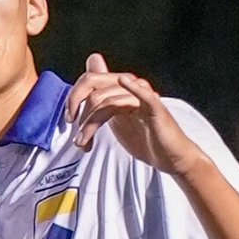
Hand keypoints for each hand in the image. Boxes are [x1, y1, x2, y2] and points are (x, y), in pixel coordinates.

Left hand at [64, 53, 201, 177]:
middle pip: (96, 89)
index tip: (69, 118)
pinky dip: (133, 87)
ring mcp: (142, 97)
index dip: (74, 96)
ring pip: (109, 101)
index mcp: (118, 89)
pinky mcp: (155, 109)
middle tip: (76, 133)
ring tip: (85, 143)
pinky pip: (143, 94)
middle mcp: (129, 88)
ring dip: (91, 124)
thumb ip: (100, 102)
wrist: (169, 158)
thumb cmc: (144, 139)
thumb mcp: (115, 120)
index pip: (90, 80)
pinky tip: (124, 81)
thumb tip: (86, 82)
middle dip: (80, 112)